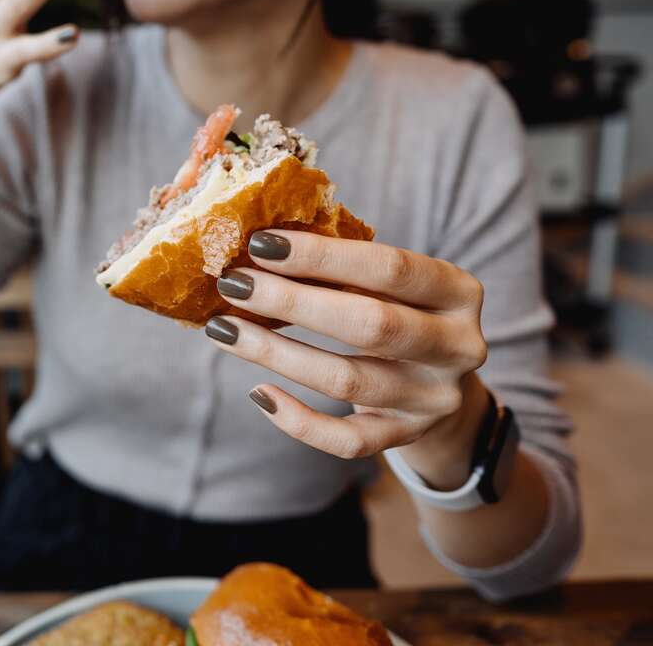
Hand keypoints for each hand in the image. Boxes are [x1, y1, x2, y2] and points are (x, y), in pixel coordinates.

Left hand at [206, 230, 490, 487]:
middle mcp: (458, 346)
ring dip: (277, 354)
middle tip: (233, 284)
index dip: (322, 256)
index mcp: (457, 291)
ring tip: (225, 331)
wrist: (439, 384)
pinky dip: (298, 420)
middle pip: (370, 325)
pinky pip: (346, 439)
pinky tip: (259, 393)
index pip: (389, 267)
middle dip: (292, 303)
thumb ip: (341, 266)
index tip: (260, 243)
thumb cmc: (397, 311)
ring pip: (348, 382)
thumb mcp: (388, 283)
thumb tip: (257, 247)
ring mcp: (435, 399)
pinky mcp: (407, 437)